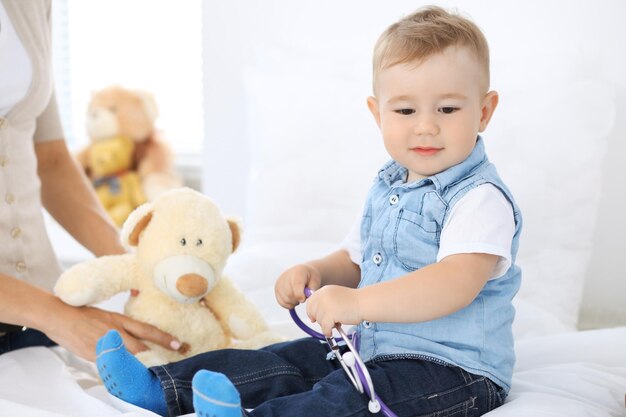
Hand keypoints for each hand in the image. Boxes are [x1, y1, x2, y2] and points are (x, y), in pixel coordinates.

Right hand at [43, 302, 179, 361]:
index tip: (177, 343)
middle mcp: (115, 331)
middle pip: (141, 346)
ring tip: (153, 368)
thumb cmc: (81, 314)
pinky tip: (125, 373)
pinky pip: (110, 364)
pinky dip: (119, 368)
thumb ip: (119, 325)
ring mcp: (105, 343)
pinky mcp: (94, 354)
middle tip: (171, 359)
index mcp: (119, 319)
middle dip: (157, 354)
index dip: (163, 337)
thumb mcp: (105, 315)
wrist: (59, 316)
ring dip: (140, 363)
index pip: (146, 329)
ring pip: (128, 357)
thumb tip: (132, 333)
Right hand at [274, 264, 321, 308]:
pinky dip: (289, 304)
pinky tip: (294, 299)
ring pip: (285, 300)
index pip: (296, 285)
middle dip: (297, 300)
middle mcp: (285, 276)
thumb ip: (313, 288)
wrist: (302, 272)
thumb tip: (309, 295)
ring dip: (294, 302)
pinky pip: (281, 302)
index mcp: (297, 272)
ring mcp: (279, 283)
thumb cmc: (310, 277)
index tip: (304, 299)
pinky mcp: (276, 289)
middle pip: (289, 294)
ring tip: (299, 297)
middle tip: (303, 298)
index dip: (299, 295)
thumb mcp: (315, 281)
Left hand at [306, 285, 362, 336]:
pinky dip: (327, 331)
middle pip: (312, 311)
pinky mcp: (331, 314)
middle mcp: (323, 295)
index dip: (311, 311)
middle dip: (319, 319)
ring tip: (337, 322)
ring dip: (326, 325)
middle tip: (329, 321)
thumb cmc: (353, 302)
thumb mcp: (335, 297)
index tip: (314, 318)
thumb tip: (313, 318)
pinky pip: (324, 327)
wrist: (364, 302)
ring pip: (319, 320)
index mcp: (324, 290)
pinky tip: (332, 331)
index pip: (310, 302)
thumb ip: (324, 303)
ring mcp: (326, 304)